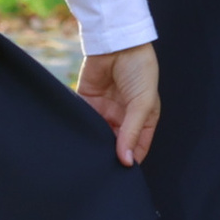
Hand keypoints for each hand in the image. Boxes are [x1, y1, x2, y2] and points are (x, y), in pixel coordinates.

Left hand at [78, 43, 160, 166]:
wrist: (117, 42)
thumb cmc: (140, 69)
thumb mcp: (143, 102)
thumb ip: (132, 132)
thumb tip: (127, 161)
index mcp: (143, 119)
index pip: (138, 148)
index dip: (131, 162)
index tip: (120, 177)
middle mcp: (124, 117)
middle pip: (116, 144)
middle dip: (109, 156)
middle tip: (100, 172)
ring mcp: (104, 110)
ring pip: (97, 135)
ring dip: (92, 145)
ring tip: (86, 159)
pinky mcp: (87, 102)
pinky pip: (82, 120)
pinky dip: (79, 129)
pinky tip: (75, 140)